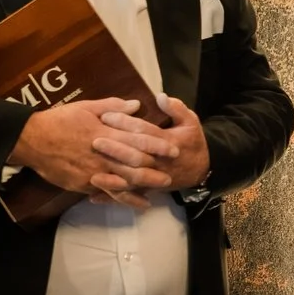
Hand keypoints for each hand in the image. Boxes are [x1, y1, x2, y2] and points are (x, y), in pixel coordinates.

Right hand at [7, 98, 171, 199]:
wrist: (32, 140)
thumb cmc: (60, 120)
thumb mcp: (86, 107)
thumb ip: (113, 107)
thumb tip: (137, 105)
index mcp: (105, 133)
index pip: (137, 140)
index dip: (157, 146)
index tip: (174, 149)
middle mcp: (102, 154)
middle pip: (133, 165)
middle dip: (154, 171)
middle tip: (172, 175)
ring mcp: (93, 171)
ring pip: (123, 182)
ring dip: (142, 188)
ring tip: (158, 192)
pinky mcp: (83, 183)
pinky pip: (107, 193)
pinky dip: (123, 199)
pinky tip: (135, 203)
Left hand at [89, 93, 211, 200]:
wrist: (200, 169)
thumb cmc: (191, 142)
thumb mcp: (190, 121)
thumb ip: (177, 109)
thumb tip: (161, 96)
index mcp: (169, 142)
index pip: (145, 132)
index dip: (126, 123)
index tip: (106, 116)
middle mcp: (160, 162)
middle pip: (136, 157)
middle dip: (116, 150)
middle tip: (95, 141)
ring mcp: (154, 178)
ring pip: (132, 179)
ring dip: (112, 179)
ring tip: (92, 175)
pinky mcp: (148, 189)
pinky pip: (129, 195)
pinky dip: (112, 198)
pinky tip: (93, 197)